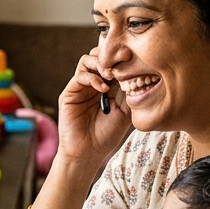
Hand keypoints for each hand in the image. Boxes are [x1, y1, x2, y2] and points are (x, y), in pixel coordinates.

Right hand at [55, 49, 133, 166]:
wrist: (88, 153)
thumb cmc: (106, 136)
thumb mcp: (125, 113)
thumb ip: (128, 93)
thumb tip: (139, 74)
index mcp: (107, 86)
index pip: (112, 62)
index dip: (122, 57)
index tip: (135, 57)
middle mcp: (93, 83)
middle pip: (98, 55)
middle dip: (111, 55)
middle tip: (124, 59)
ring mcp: (80, 87)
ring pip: (87, 60)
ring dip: (101, 63)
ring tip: (112, 74)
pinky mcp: (70, 93)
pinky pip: (80, 76)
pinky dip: (93, 78)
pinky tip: (104, 88)